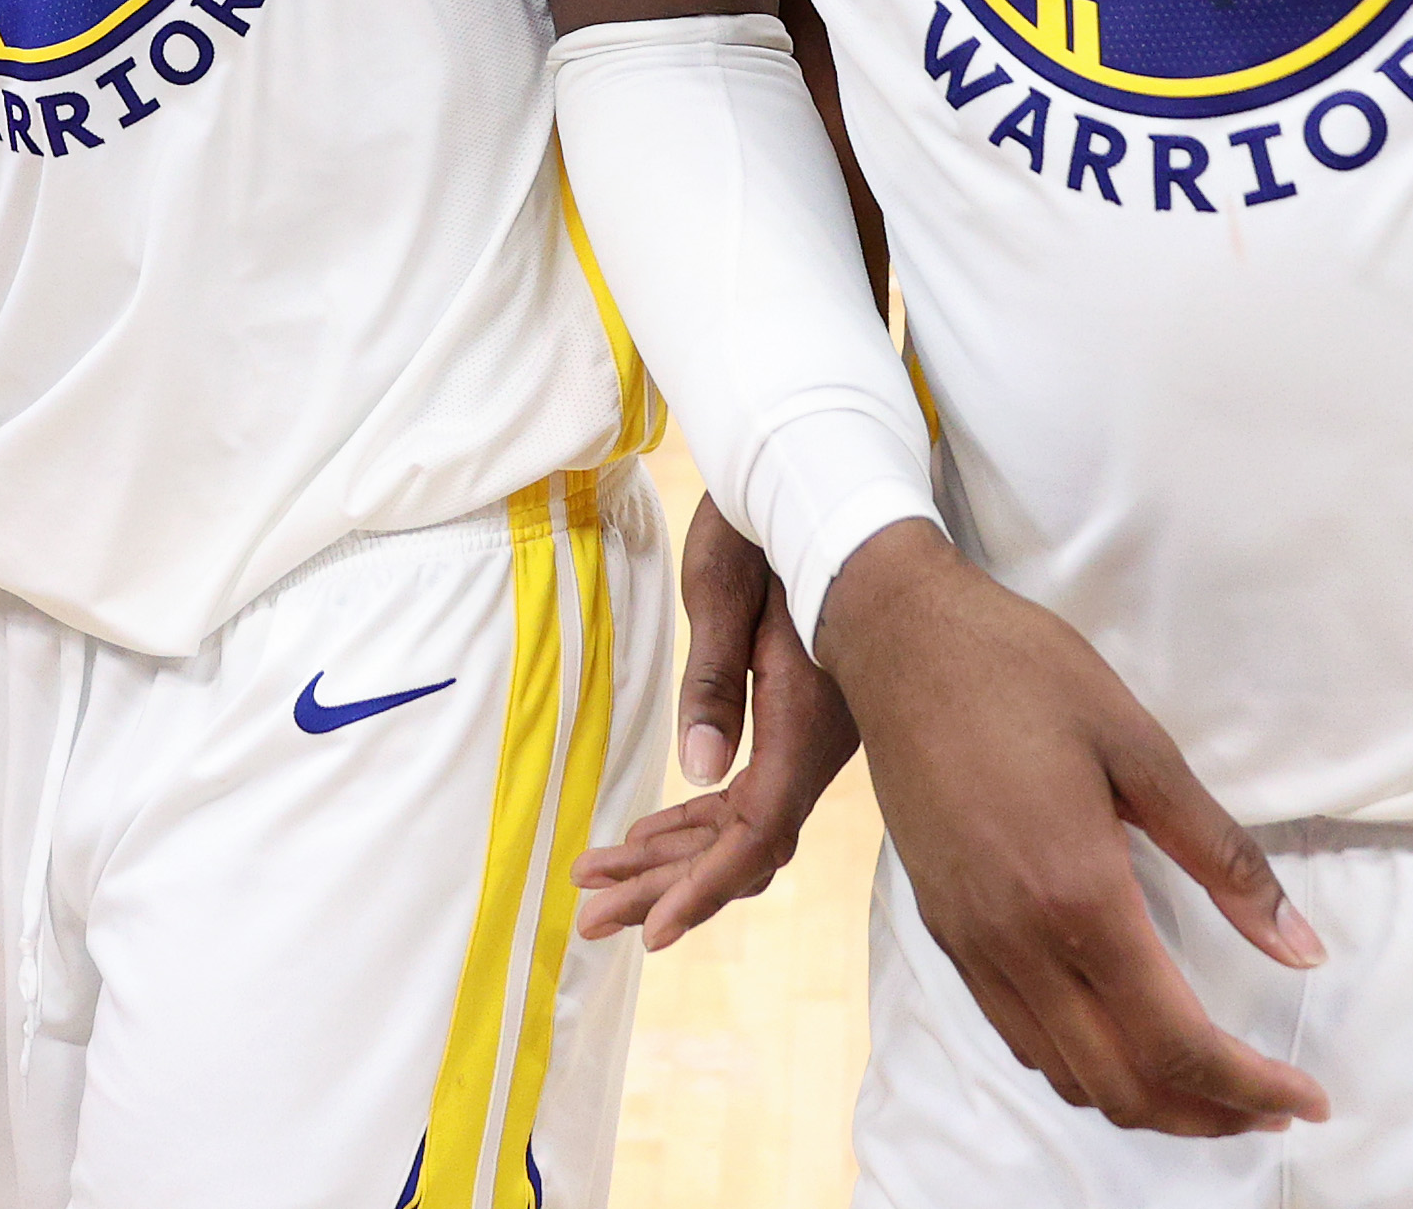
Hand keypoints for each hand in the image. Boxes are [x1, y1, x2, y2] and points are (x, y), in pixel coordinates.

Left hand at [576, 497, 860, 946]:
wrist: (825, 480)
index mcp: (805, 721)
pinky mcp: (798, 720)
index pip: (755, 834)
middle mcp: (816, 742)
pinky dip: (693, 820)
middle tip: (588, 921)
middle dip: (663, 887)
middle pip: (741, 846)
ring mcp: (811, 735)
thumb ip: (716, 685)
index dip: (702, 889)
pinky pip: (745, 792)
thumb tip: (697, 774)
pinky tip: (644, 836)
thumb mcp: (727, 594)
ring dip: (669, 859)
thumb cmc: (773, 528)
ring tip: (593, 884)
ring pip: (739, 824)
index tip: (652, 932)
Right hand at [814, 525, 1327, 1137]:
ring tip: (1212, 1082)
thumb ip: (1225, 858)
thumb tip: (1303, 949)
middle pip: (1121, 1086)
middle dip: (1207, 1114)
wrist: (902, 641)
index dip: (1250, 1087)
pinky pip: (1021, 1036)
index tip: (1307, 1099)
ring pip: (1065, 1075)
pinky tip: (1125, 1035)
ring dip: (1147, 1100)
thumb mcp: (1142, 747)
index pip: (1176, 1042)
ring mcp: (973, 945)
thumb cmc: (1027, 675)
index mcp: (1078, 895)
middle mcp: (1017, 943)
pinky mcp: (947, 933)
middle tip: (1272, 1103)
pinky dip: (1084, 1065)